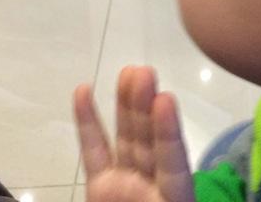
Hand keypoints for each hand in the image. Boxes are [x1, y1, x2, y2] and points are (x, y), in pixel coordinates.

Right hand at [74, 66, 194, 201]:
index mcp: (176, 198)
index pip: (173, 160)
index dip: (168, 131)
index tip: (165, 98)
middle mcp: (152, 184)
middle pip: (150, 141)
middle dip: (146, 107)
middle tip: (145, 71)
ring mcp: (126, 183)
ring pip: (127, 137)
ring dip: (126, 103)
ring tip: (129, 70)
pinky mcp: (101, 186)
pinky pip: (95, 151)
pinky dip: (88, 122)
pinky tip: (84, 90)